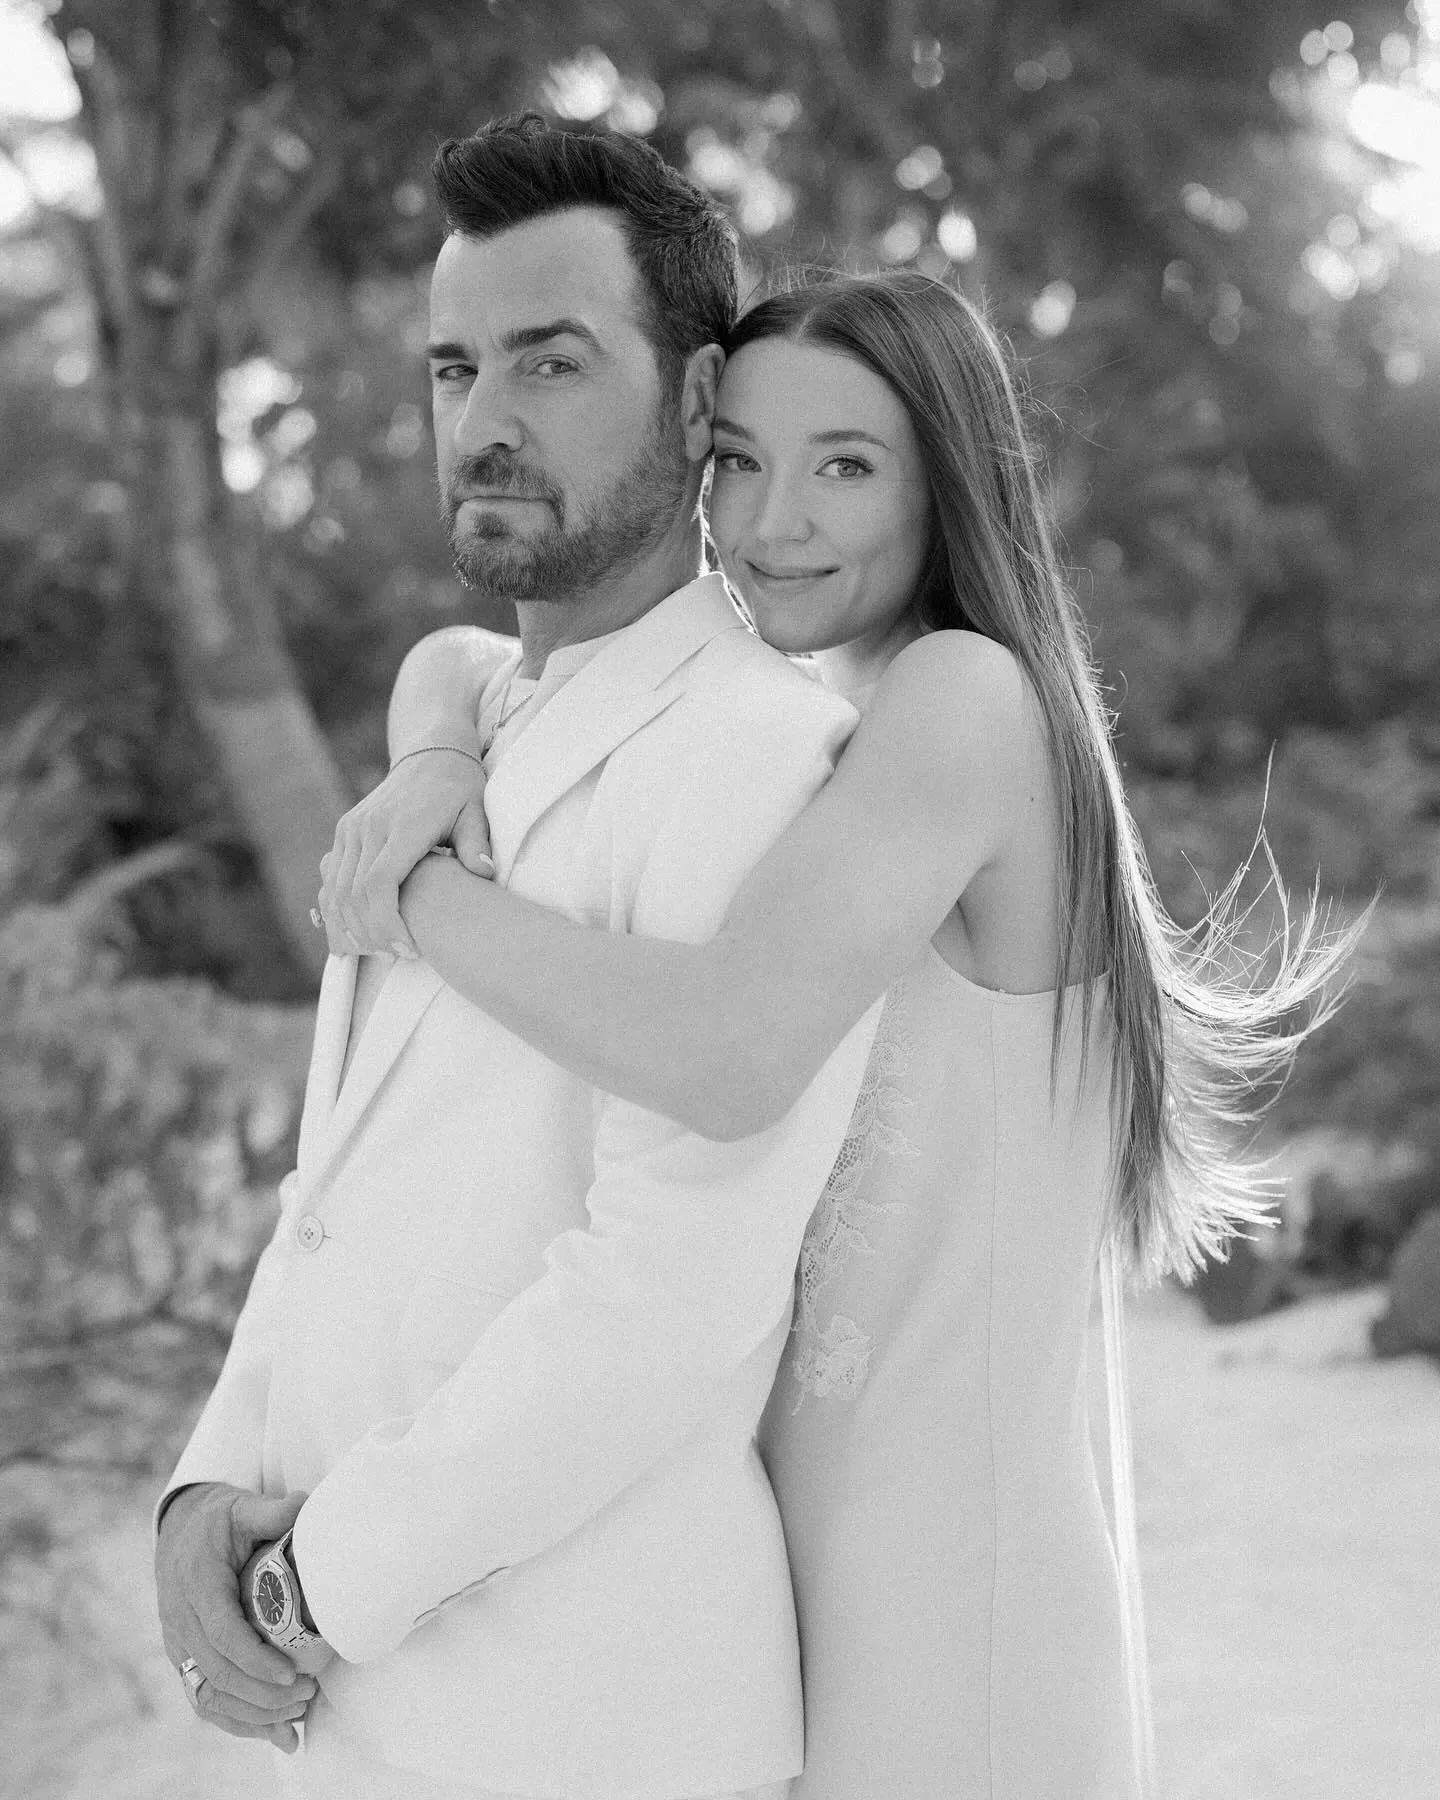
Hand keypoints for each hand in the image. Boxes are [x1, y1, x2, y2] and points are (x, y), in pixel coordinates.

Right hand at [156, 1483, 317, 1751]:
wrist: (179, 1532)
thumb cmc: (217, 1521)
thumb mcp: (241, 1507)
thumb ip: (270, 1510)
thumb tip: (304, 1503)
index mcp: (196, 1584)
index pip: (221, 1632)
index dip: (254, 1658)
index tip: (290, 1673)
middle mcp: (181, 1621)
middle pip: (217, 1672)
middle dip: (262, 1692)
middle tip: (307, 1693)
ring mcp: (179, 1645)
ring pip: (209, 1695)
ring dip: (253, 1714)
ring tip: (298, 1716)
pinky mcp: (186, 1660)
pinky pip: (206, 1701)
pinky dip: (239, 1723)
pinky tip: (276, 1736)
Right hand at [319, 749, 492, 957]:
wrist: (432, 756)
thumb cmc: (461, 790)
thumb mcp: (477, 810)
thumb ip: (478, 842)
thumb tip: (484, 872)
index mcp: (403, 825)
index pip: (380, 883)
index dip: (388, 923)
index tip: (408, 948)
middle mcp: (370, 826)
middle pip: (354, 894)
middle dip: (372, 934)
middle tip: (397, 957)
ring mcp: (352, 829)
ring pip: (336, 891)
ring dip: (351, 928)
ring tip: (376, 953)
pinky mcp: (344, 832)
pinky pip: (331, 880)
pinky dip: (336, 912)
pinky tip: (352, 937)